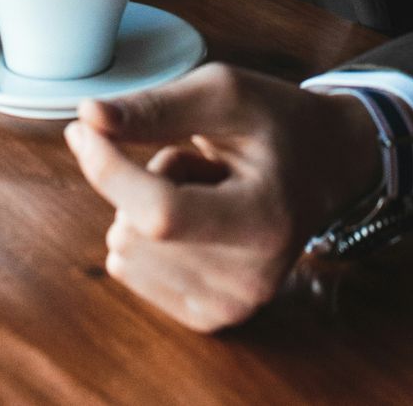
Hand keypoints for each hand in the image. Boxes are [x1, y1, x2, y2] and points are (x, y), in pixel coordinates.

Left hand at [65, 63, 380, 332]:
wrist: (330, 165)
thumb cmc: (278, 123)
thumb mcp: (226, 94)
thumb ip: (157, 107)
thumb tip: (88, 118)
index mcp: (266, 221)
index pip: (161, 213)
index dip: (109, 170)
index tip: (83, 130)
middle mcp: (252, 279)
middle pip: (133, 231)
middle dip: (147, 181)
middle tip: (203, 165)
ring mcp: (232, 306)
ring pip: (124, 250)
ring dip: (148, 208)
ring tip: (206, 190)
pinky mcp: (211, 317)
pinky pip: (129, 271)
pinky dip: (148, 238)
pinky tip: (199, 219)